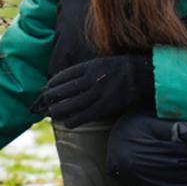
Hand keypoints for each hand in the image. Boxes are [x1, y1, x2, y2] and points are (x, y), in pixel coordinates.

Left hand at [30, 54, 153, 128]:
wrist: (142, 75)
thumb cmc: (122, 68)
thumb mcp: (101, 62)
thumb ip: (85, 70)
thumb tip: (69, 81)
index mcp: (89, 67)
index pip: (63, 76)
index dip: (52, 84)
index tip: (46, 88)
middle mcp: (90, 80)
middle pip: (62, 91)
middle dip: (50, 98)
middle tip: (44, 102)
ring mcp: (96, 94)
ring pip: (69, 105)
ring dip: (58, 111)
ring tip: (53, 113)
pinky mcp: (103, 107)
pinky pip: (82, 116)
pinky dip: (72, 120)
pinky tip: (67, 122)